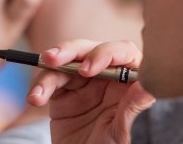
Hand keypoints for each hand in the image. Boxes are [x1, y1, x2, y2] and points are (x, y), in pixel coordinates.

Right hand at [28, 40, 154, 143]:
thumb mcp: (121, 133)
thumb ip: (131, 108)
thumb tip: (147, 86)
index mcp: (127, 81)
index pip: (122, 53)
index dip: (105, 54)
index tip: (88, 70)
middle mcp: (106, 77)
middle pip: (90, 49)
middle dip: (70, 51)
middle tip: (54, 60)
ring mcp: (83, 83)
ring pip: (65, 62)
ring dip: (49, 71)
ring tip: (38, 93)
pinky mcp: (62, 92)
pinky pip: (49, 80)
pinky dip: (40, 87)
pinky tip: (35, 98)